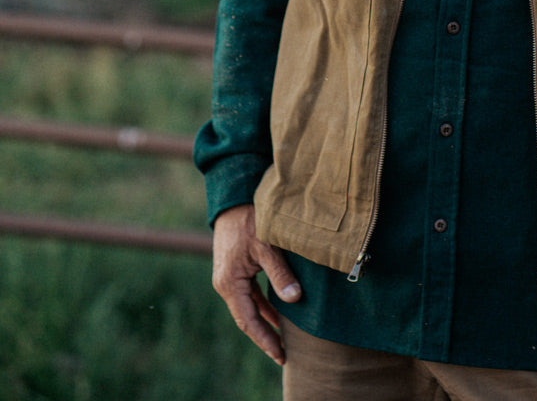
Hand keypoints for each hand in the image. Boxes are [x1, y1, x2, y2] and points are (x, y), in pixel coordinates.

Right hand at [212, 204, 301, 365]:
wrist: (234, 199)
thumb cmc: (251, 219)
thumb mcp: (267, 245)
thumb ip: (280, 273)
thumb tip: (294, 299)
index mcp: (230, 283)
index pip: (248, 321)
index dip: (264, 339)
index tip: (279, 354)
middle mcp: (226, 284)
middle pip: (247, 318)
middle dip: (264, 335)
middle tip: (283, 353)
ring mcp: (230, 277)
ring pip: (249, 306)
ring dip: (265, 321)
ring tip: (282, 337)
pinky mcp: (236, 268)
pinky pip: (250, 293)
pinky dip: (263, 304)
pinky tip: (277, 310)